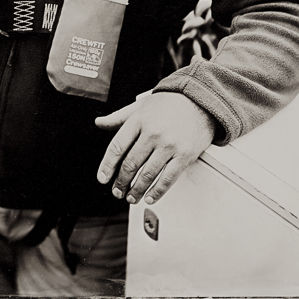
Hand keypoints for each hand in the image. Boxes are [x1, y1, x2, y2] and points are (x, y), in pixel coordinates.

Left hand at [94, 92, 214, 205]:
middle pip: (131, 164)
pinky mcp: (185, 155)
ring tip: (131, 197)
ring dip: (137, 190)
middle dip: (121, 181)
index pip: (117, 147)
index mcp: (138, 120)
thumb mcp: (140, 105)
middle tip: (117, 191)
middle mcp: (152, 133)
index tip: (103, 178)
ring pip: (148, 174)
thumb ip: (118, 117)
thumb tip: (99, 123)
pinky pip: (168, 178)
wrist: (199, 101)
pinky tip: (150, 197)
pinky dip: (157, 191)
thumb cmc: (169, 103)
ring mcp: (169, 145)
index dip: (107, 165)